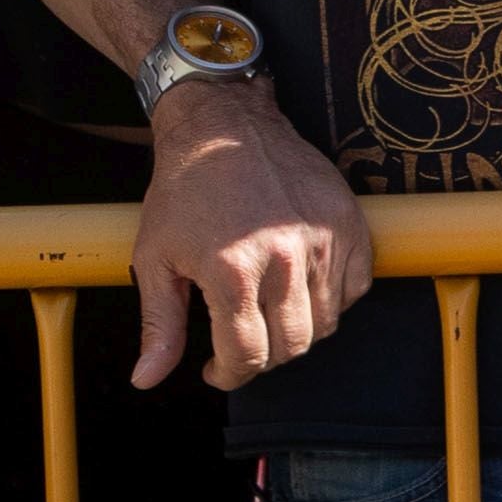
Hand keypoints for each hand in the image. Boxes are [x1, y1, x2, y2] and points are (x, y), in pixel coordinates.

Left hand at [132, 76, 374, 390]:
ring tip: (269, 310)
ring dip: (297, 330)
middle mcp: (282, 257)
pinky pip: (355, 288)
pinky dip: (333, 300)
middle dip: (264, 356)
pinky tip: (302, 286)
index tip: (217, 370)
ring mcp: (322, 239)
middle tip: (243, 339)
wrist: (224, 122)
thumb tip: (147, 379)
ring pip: (326, 323)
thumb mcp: (155, 257)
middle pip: (291, 346)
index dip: (229, 376)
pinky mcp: (347, 222)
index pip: (247, 357)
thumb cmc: (184, 189)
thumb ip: (158, 325)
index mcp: (231, 270)